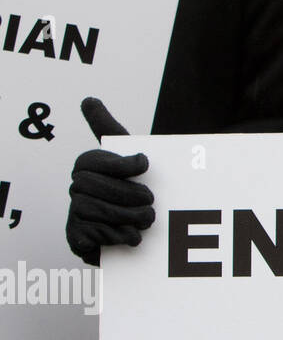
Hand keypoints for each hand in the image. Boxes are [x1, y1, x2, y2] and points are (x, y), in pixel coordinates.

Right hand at [65, 98, 153, 266]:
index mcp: (88, 168)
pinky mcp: (78, 239)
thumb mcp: (129, 156)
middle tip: (151, 200)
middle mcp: (77, 189)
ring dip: (127, 216)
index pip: (91, 159)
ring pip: (95, 211)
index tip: (144, 164)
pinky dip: (117, 236)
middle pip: (92, 187)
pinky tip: (133, 237)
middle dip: (127, 193)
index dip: (119, 162)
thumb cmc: (135, 186)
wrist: (140, 230)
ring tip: (148, 219)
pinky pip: (91, 236)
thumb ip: (109, 129)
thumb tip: (88, 100)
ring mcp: (75, 214)